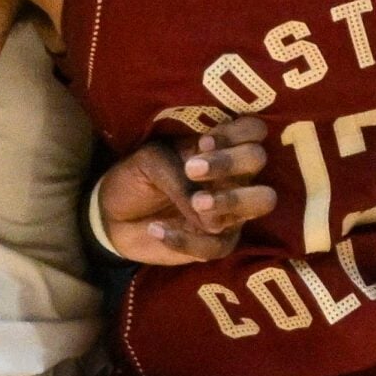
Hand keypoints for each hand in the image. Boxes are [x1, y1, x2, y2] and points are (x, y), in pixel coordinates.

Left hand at [94, 116, 276, 262]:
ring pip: (262, 201)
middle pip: (258, 159)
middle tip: (193, 169)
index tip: (203, 143)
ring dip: (231, 199)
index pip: (252, 130)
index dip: (238, 132)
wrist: (114, 217)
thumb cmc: (138, 178)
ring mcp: (231, 212)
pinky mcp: (216, 244)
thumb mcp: (151, 162)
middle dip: (231, 162)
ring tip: (196, 202)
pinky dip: (185, 240)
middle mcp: (233, 177)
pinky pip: (217, 245)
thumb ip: (178, 174)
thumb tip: (202, 204)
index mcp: (219, 148)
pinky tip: (156, 229)